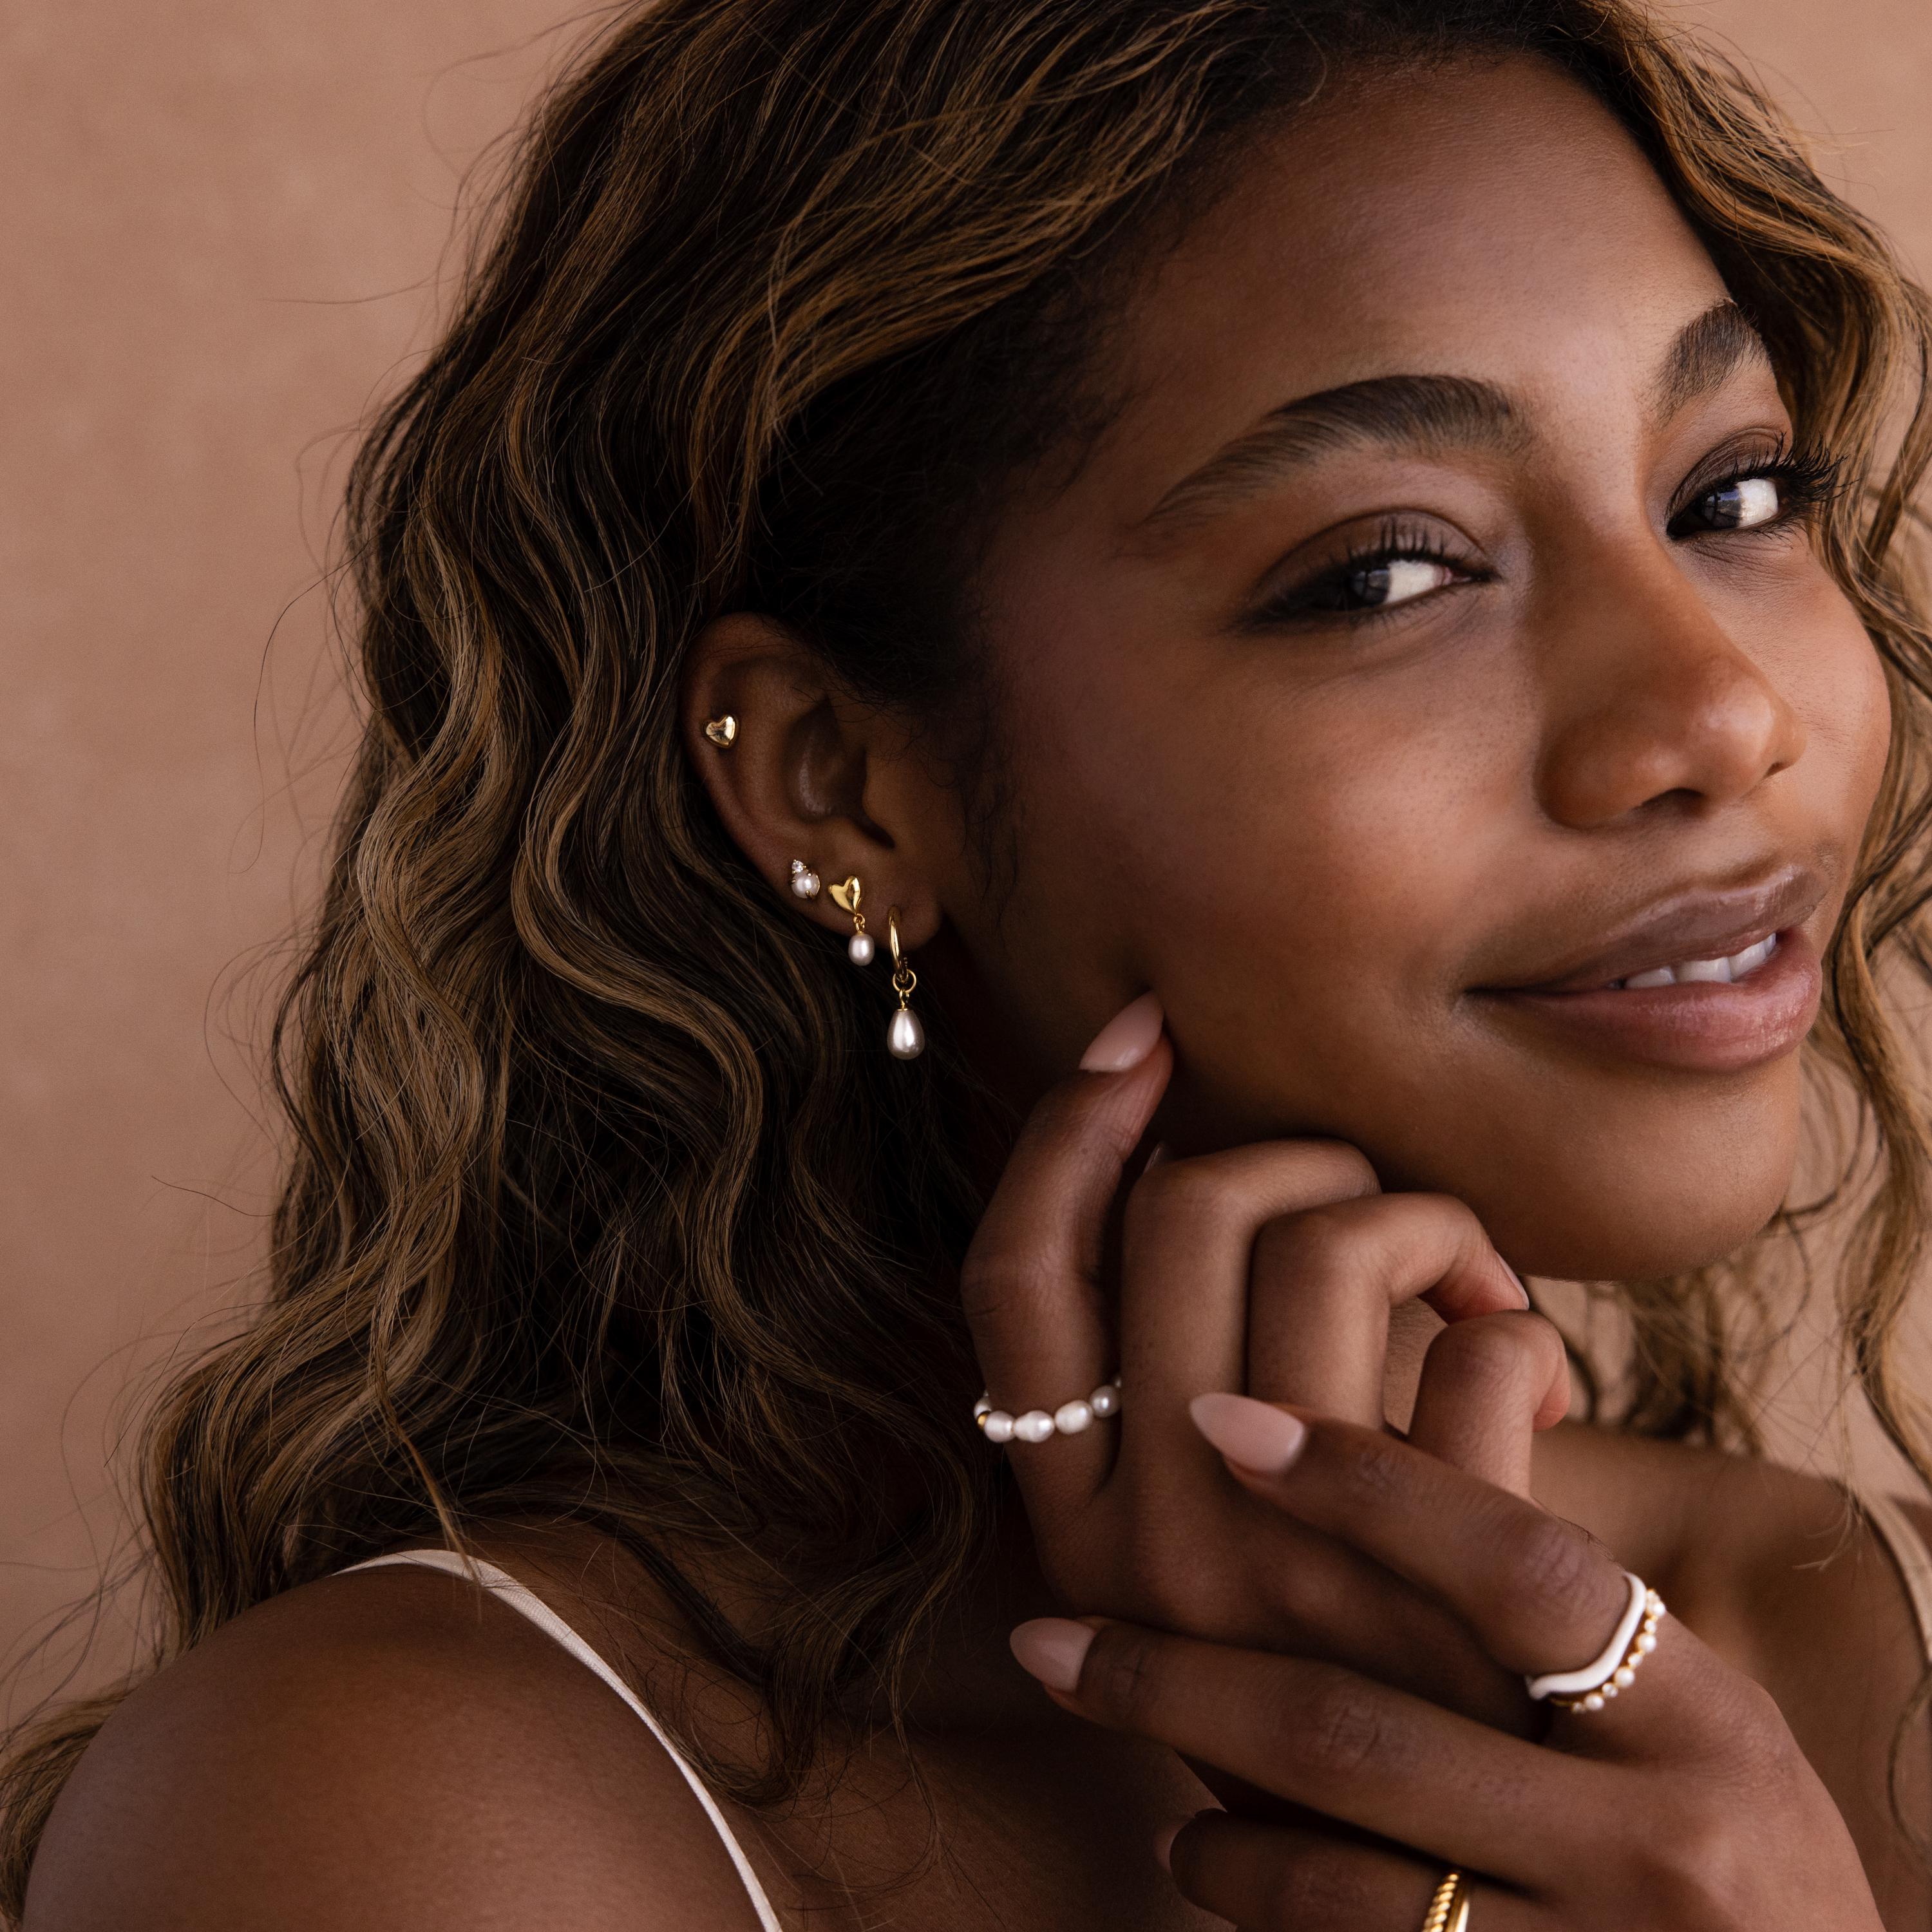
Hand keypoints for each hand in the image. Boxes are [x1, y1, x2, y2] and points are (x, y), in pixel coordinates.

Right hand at [960, 993, 1568, 1731]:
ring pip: (1330, 1243)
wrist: (1428, 1867)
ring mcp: (1290, 1555)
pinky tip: (1525, 1371)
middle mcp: (1148, 1529)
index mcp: (1066, 1512)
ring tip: (1463, 1286)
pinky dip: (1521, 1327)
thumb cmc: (1299, 1654)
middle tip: (1360, 1207)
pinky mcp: (1433, 1581)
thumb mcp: (1165, 1540)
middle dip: (1294, 1157)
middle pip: (1181, 1213)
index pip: (1014, 1276)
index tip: (1142, 1034)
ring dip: (1422, 1219)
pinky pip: (1478, 1351)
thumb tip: (1171, 1162)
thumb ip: (1144, 1388)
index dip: (1065, 1130)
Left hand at [1008, 1411, 1880, 1929]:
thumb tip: (1365, 1441)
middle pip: (1358, 1727)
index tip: (1215, 1418)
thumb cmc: (1732, 1837)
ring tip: (1099, 1727)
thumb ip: (1558, 1599)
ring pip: (1322, 1861)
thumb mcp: (1697, 1708)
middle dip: (1176, 1677)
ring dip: (1183, 1791)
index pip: (1515, 1572)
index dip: (1365, 1483)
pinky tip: (1191, 1851)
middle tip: (1048, 1637)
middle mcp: (1649, 1838)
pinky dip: (1246, 1887)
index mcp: (1697, 1722)